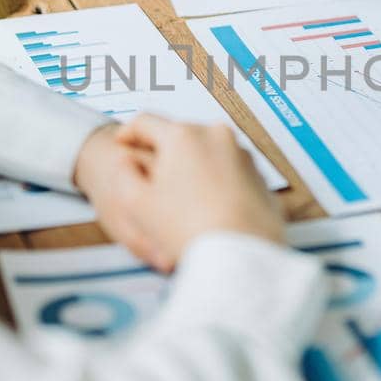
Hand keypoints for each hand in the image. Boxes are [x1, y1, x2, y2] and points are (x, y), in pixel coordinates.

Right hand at [79, 115, 283, 271]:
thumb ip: (124, 174)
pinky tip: (206, 209)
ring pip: (206, 154)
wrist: (242, 257)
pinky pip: (228, 172)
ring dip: (191, 168)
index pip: (146, 122)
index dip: (128, 133)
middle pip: (179, 137)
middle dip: (163, 154)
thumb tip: (126, 160)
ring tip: (181, 200)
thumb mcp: (137, 204)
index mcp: (182, 136)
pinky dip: (215, 183)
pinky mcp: (259, 175)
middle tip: (150, 178)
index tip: (122, 144)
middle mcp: (216, 136)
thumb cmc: (188, 230)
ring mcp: (242, 154)